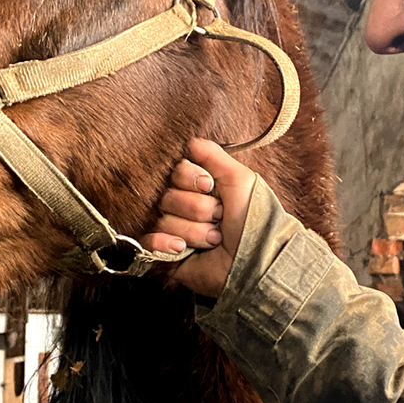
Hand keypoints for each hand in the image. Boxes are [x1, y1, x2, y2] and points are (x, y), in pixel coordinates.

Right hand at [140, 138, 255, 297]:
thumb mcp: (240, 180)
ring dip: (193, 231)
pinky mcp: (166, 255)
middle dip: (197, 208)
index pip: (176, 171)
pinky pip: (147, 242)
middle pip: (167, 195)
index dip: (190, 178)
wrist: (256, 261)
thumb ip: (214, 156)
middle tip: (219, 219)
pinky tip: (182, 250)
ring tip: (214, 240)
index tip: (208, 187)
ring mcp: (174, 231)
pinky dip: (163, 244)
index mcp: (200, 188)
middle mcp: (184, 207)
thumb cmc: (253, 219)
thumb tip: (189, 141)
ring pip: (163, 220)